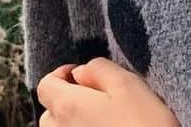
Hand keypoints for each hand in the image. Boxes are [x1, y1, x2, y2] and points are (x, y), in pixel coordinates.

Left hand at [35, 56, 179, 124]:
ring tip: (102, 123)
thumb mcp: (129, 85)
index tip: (81, 76)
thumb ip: (99, 70)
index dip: (60, 74)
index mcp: (68, 107)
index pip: (45, 86)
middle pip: (49, 114)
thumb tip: (80, 72)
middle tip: (95, 101)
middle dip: (65, 102)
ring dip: (74, 124)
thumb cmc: (145, 126)